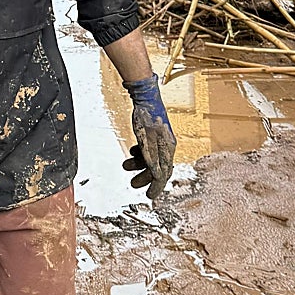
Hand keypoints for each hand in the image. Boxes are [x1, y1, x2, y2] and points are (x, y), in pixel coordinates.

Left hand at [121, 74, 176, 199]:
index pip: (163, 173)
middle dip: (145, 177)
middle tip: (133, 183)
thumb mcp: (147, 141)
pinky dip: (140, 155)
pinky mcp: (155, 135)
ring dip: (139, 165)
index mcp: (167, 149)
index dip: (156, 186)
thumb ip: (152, 159)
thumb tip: (157, 176)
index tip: (150, 196)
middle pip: (158, 169)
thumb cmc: (147, 117)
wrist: (146, 98)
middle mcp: (167, 146)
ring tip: (126, 165)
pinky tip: (133, 152)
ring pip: (152, 160)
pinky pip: (149, 151)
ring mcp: (161, 140)